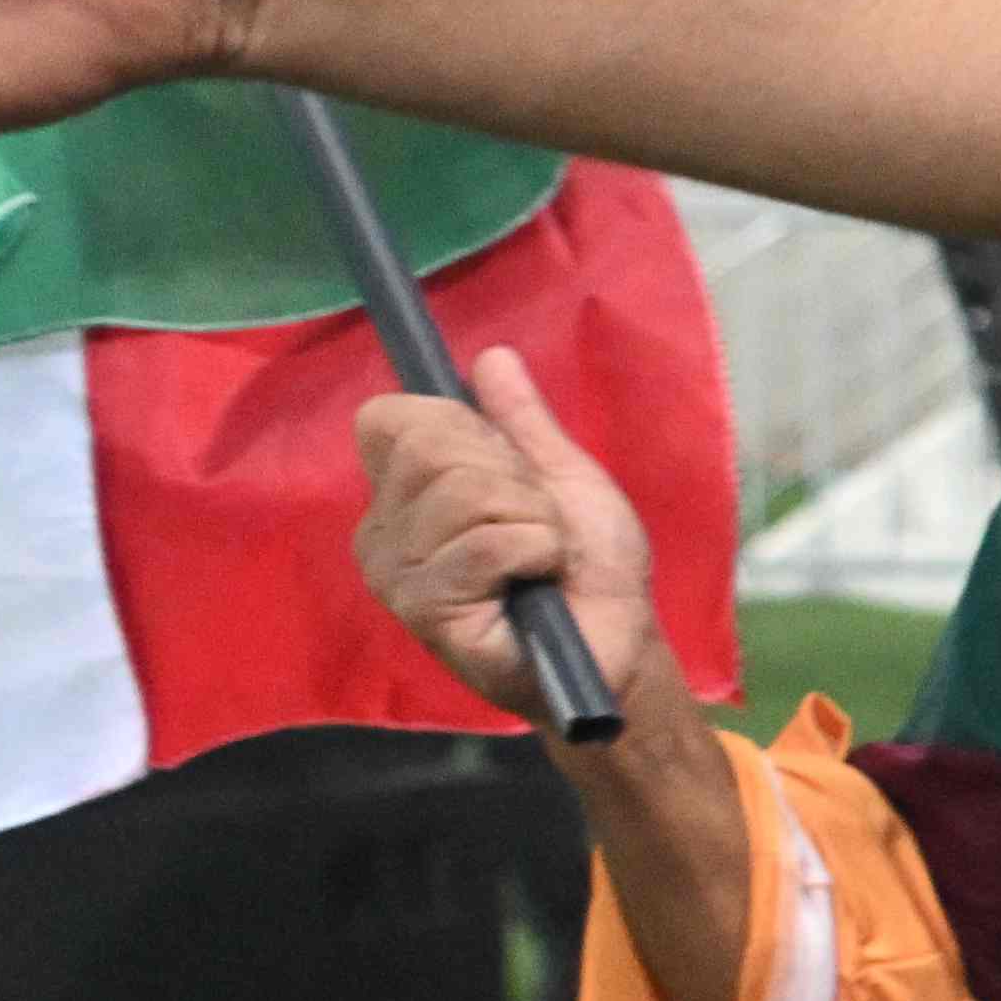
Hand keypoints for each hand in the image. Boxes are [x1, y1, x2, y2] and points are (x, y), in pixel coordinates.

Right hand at [352, 348, 666, 725]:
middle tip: (535, 523)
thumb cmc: (588, 566)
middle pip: (433, 446)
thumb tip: (492, 356)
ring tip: (540, 557)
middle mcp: (381, 533)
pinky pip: (487, 543)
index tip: (506, 468)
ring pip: (467, 492)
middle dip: (512, 475)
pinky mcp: (426, 613)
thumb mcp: (560, 476)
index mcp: (402, 496)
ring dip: (533, 518)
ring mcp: (397, 577)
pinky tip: (537, 581)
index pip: (391, 418)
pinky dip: (537, 550)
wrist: (619, 644)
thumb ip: (522, 420)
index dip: (459, 426)